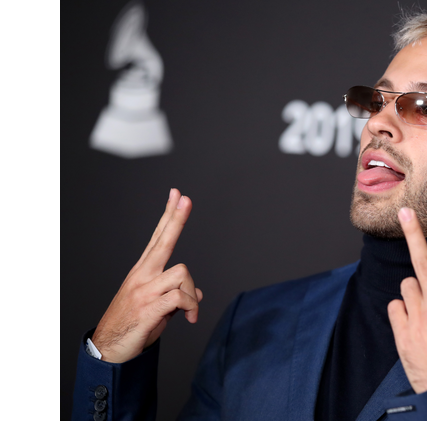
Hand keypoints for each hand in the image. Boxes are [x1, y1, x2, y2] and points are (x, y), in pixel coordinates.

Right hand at [91, 188, 202, 362]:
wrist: (110, 349)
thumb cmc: (134, 326)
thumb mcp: (158, 307)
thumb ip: (177, 296)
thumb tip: (197, 294)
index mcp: (143, 272)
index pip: (158, 237)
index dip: (169, 216)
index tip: (177, 194)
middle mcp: (142, 276)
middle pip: (163, 241)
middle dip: (176, 219)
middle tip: (185, 198)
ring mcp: (144, 291)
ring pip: (182, 273)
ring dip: (191, 293)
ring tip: (189, 312)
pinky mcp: (149, 307)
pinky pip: (181, 297)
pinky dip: (191, 307)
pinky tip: (190, 318)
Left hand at [387, 207, 426, 393]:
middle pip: (422, 261)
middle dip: (413, 233)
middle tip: (405, 212)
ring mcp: (418, 318)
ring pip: (406, 286)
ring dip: (411, 294)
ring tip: (422, 314)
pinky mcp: (402, 331)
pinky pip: (395, 307)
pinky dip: (401, 313)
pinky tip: (411, 328)